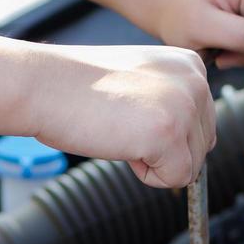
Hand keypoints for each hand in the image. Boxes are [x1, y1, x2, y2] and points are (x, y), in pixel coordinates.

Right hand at [25, 44, 215, 187]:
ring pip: (191, 165)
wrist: (42, 86)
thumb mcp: (140, 84)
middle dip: (162, 150)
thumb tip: (192, 145)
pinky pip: (176, 179)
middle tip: (121, 124)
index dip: (162, 133)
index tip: (128, 113)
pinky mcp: (169, 134)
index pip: (201, 123)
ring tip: (119, 130)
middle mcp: (195, 81)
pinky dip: (147, 175)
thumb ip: (171, 103)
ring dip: (153, 161)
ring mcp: (184, 106)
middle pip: (201, 147)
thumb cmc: (78, 89)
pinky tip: (120, 144)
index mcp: (190, 65)